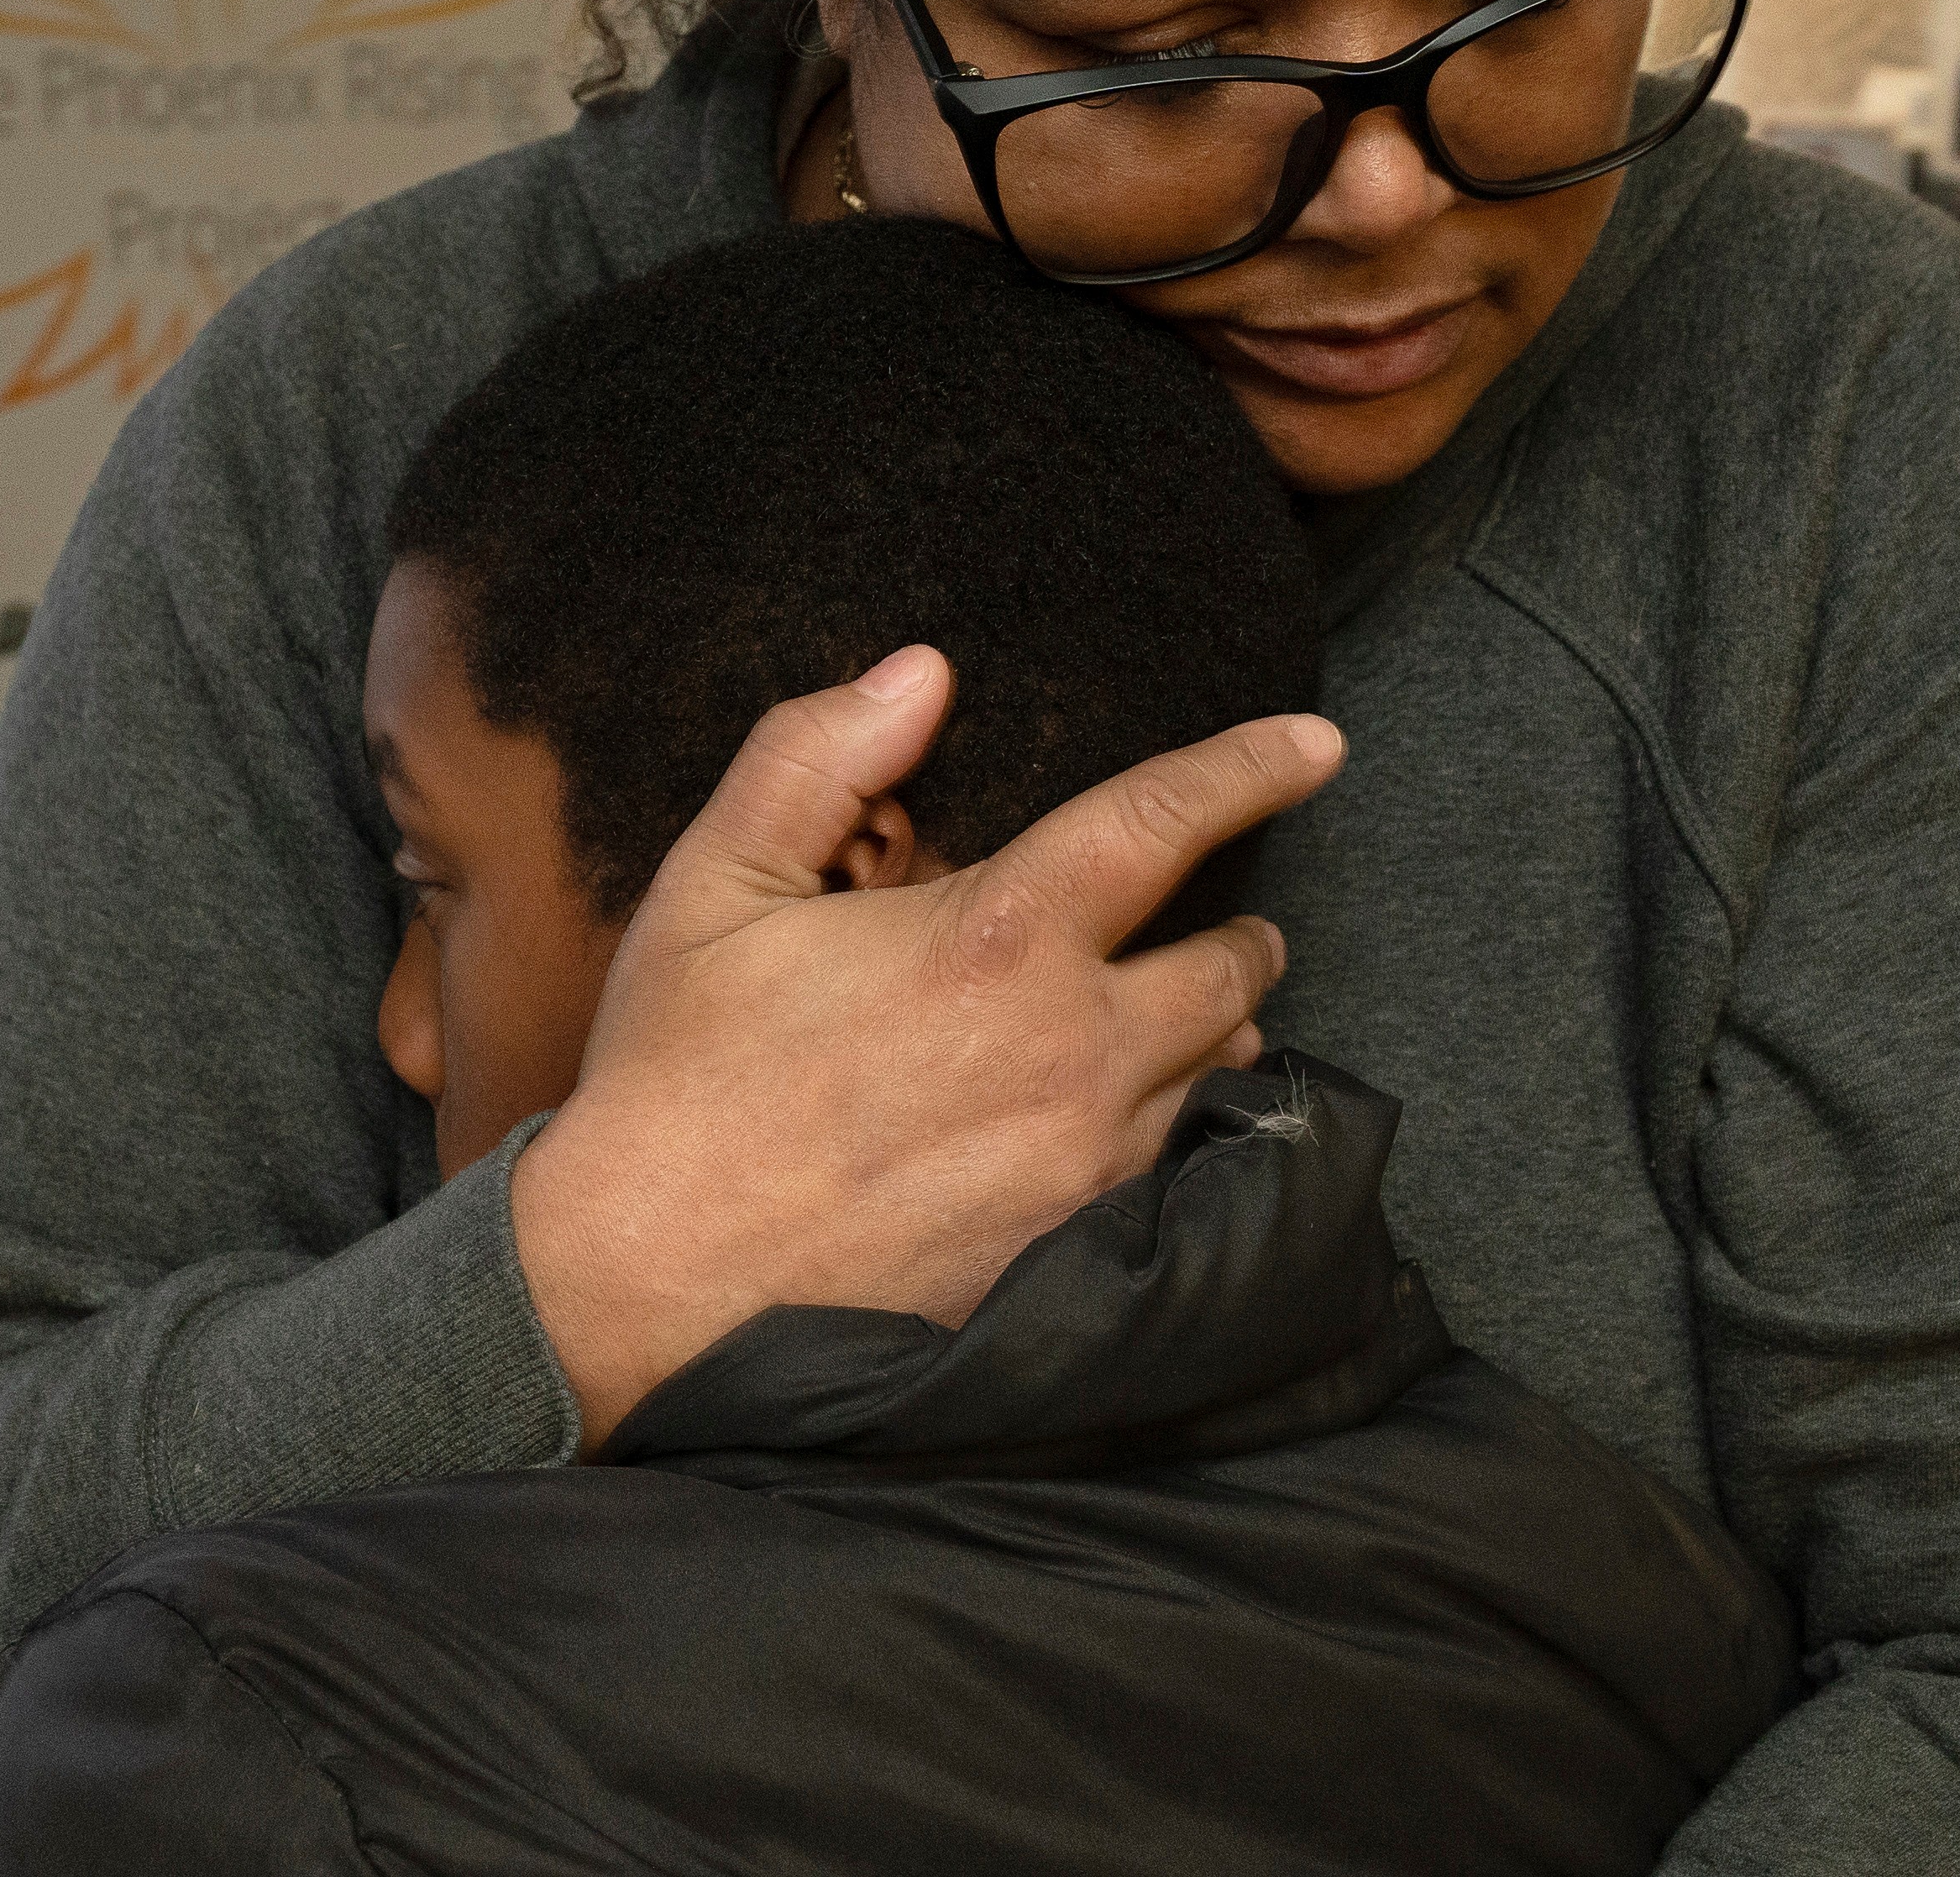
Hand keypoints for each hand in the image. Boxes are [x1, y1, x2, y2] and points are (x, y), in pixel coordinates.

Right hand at [509, 644, 1341, 1446]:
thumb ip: (818, 756)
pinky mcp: (1070, 1254)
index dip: (1249, 769)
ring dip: (1212, 1041)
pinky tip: (1123, 1132)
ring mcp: (1083, 1163)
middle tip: (1231, 928)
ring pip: (1211, 1080)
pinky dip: (1168, 1137)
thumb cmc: (675, 1080)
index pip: (1163, 823)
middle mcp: (1071, 1049)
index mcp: (996, 938)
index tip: (1314, 748)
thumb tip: (920, 673)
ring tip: (1182, 1025)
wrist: (645, 1287)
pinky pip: (1169, 1178)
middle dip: (1242, 940)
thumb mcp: (714, 884)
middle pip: (1229, 970)